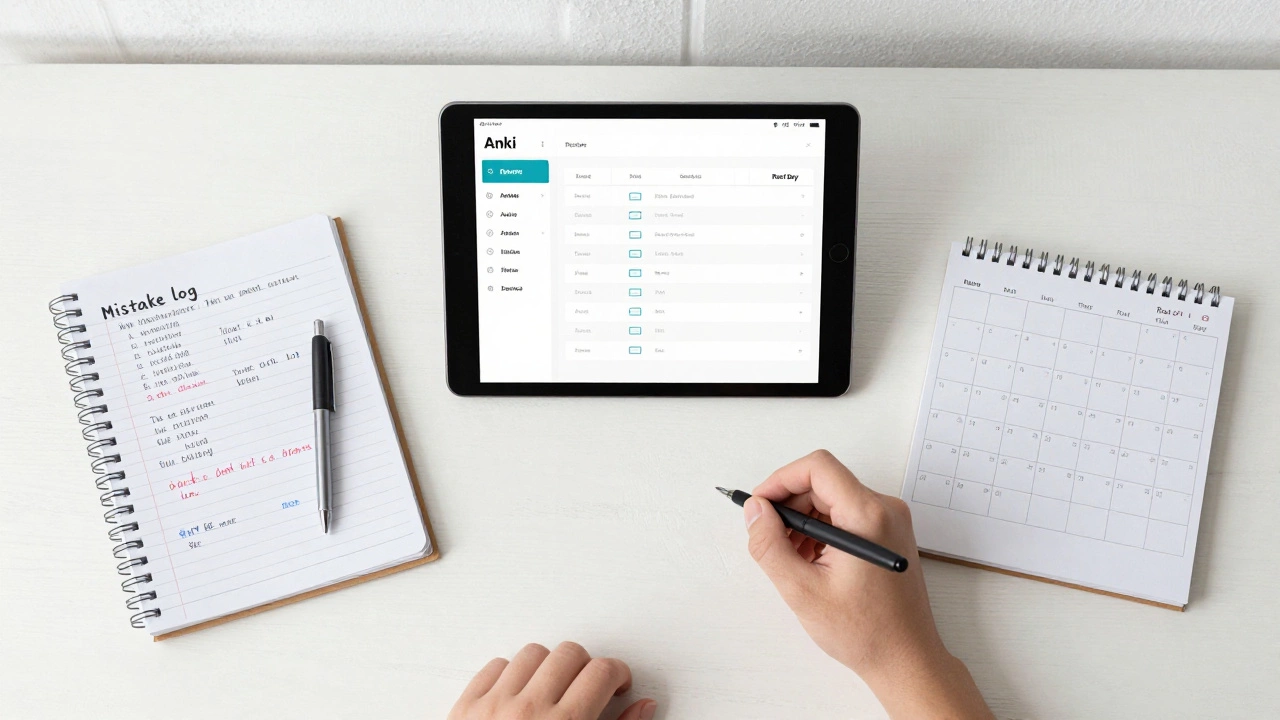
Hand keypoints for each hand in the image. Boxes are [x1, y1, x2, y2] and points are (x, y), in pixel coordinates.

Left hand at [449, 642, 656, 719]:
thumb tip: (643, 707)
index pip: (601, 671)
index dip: (617, 674)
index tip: (617, 684)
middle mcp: (528, 711)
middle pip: (569, 654)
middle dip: (586, 668)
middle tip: (588, 688)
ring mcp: (493, 706)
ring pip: (532, 653)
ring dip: (548, 667)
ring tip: (553, 690)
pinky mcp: (465, 708)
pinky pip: (495, 666)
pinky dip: (511, 675)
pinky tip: (521, 694)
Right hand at [744, 450, 991, 718]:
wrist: (906, 660)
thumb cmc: (865, 631)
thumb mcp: (802, 590)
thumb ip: (770, 544)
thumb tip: (754, 511)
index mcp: (867, 515)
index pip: (817, 467)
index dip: (780, 480)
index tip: (760, 504)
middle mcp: (885, 509)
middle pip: (823, 482)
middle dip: (789, 505)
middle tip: (768, 537)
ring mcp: (890, 521)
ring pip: (832, 499)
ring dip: (803, 520)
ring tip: (790, 557)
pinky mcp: (889, 534)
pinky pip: (846, 515)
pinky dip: (821, 531)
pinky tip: (810, 562)